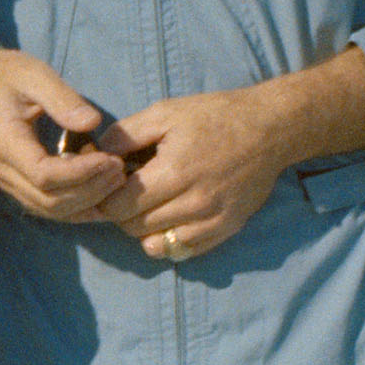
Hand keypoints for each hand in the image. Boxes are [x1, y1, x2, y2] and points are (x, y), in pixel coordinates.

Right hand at [0, 43, 140, 223]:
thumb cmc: (6, 76)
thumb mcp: (34, 74)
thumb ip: (62, 98)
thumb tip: (93, 123)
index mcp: (4, 143)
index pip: (44, 175)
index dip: (81, 173)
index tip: (111, 159)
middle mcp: (2, 170)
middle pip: (49, 200)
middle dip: (90, 190)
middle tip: (120, 170)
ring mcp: (7, 181)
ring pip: (49, 210)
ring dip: (86, 202)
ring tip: (116, 182)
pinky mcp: (17, 184)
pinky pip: (46, 208)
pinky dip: (76, 208)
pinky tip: (101, 198)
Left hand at [100, 52, 364, 265]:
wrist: (270, 129)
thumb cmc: (215, 117)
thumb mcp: (165, 113)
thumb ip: (125, 135)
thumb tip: (93, 155)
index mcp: (174, 172)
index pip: (118, 206)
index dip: (105, 196)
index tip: (109, 184)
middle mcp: (194, 202)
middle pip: (132, 227)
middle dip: (121, 212)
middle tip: (127, 192)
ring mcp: (212, 220)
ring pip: (154, 243)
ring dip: (142, 228)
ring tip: (148, 204)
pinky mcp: (226, 230)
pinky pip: (182, 252)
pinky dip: (167, 241)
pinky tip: (167, 219)